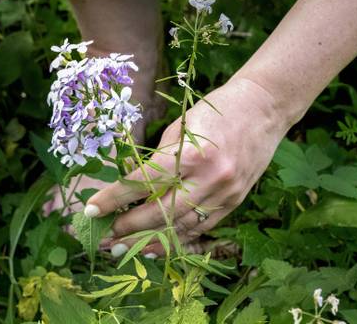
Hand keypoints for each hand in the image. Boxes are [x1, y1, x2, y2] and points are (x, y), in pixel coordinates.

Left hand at [85, 76, 289, 255]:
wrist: (264, 108)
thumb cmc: (215, 111)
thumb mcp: (180, 128)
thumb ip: (159, 159)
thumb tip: (130, 187)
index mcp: (193, 153)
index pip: (144, 182)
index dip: (115, 198)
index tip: (92, 209)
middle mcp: (211, 178)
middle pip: (161, 212)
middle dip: (129, 227)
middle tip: (105, 237)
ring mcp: (225, 194)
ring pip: (181, 227)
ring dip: (149, 241)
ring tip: (123, 249)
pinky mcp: (234, 202)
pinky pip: (200, 227)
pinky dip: (176, 238)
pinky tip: (155, 245)